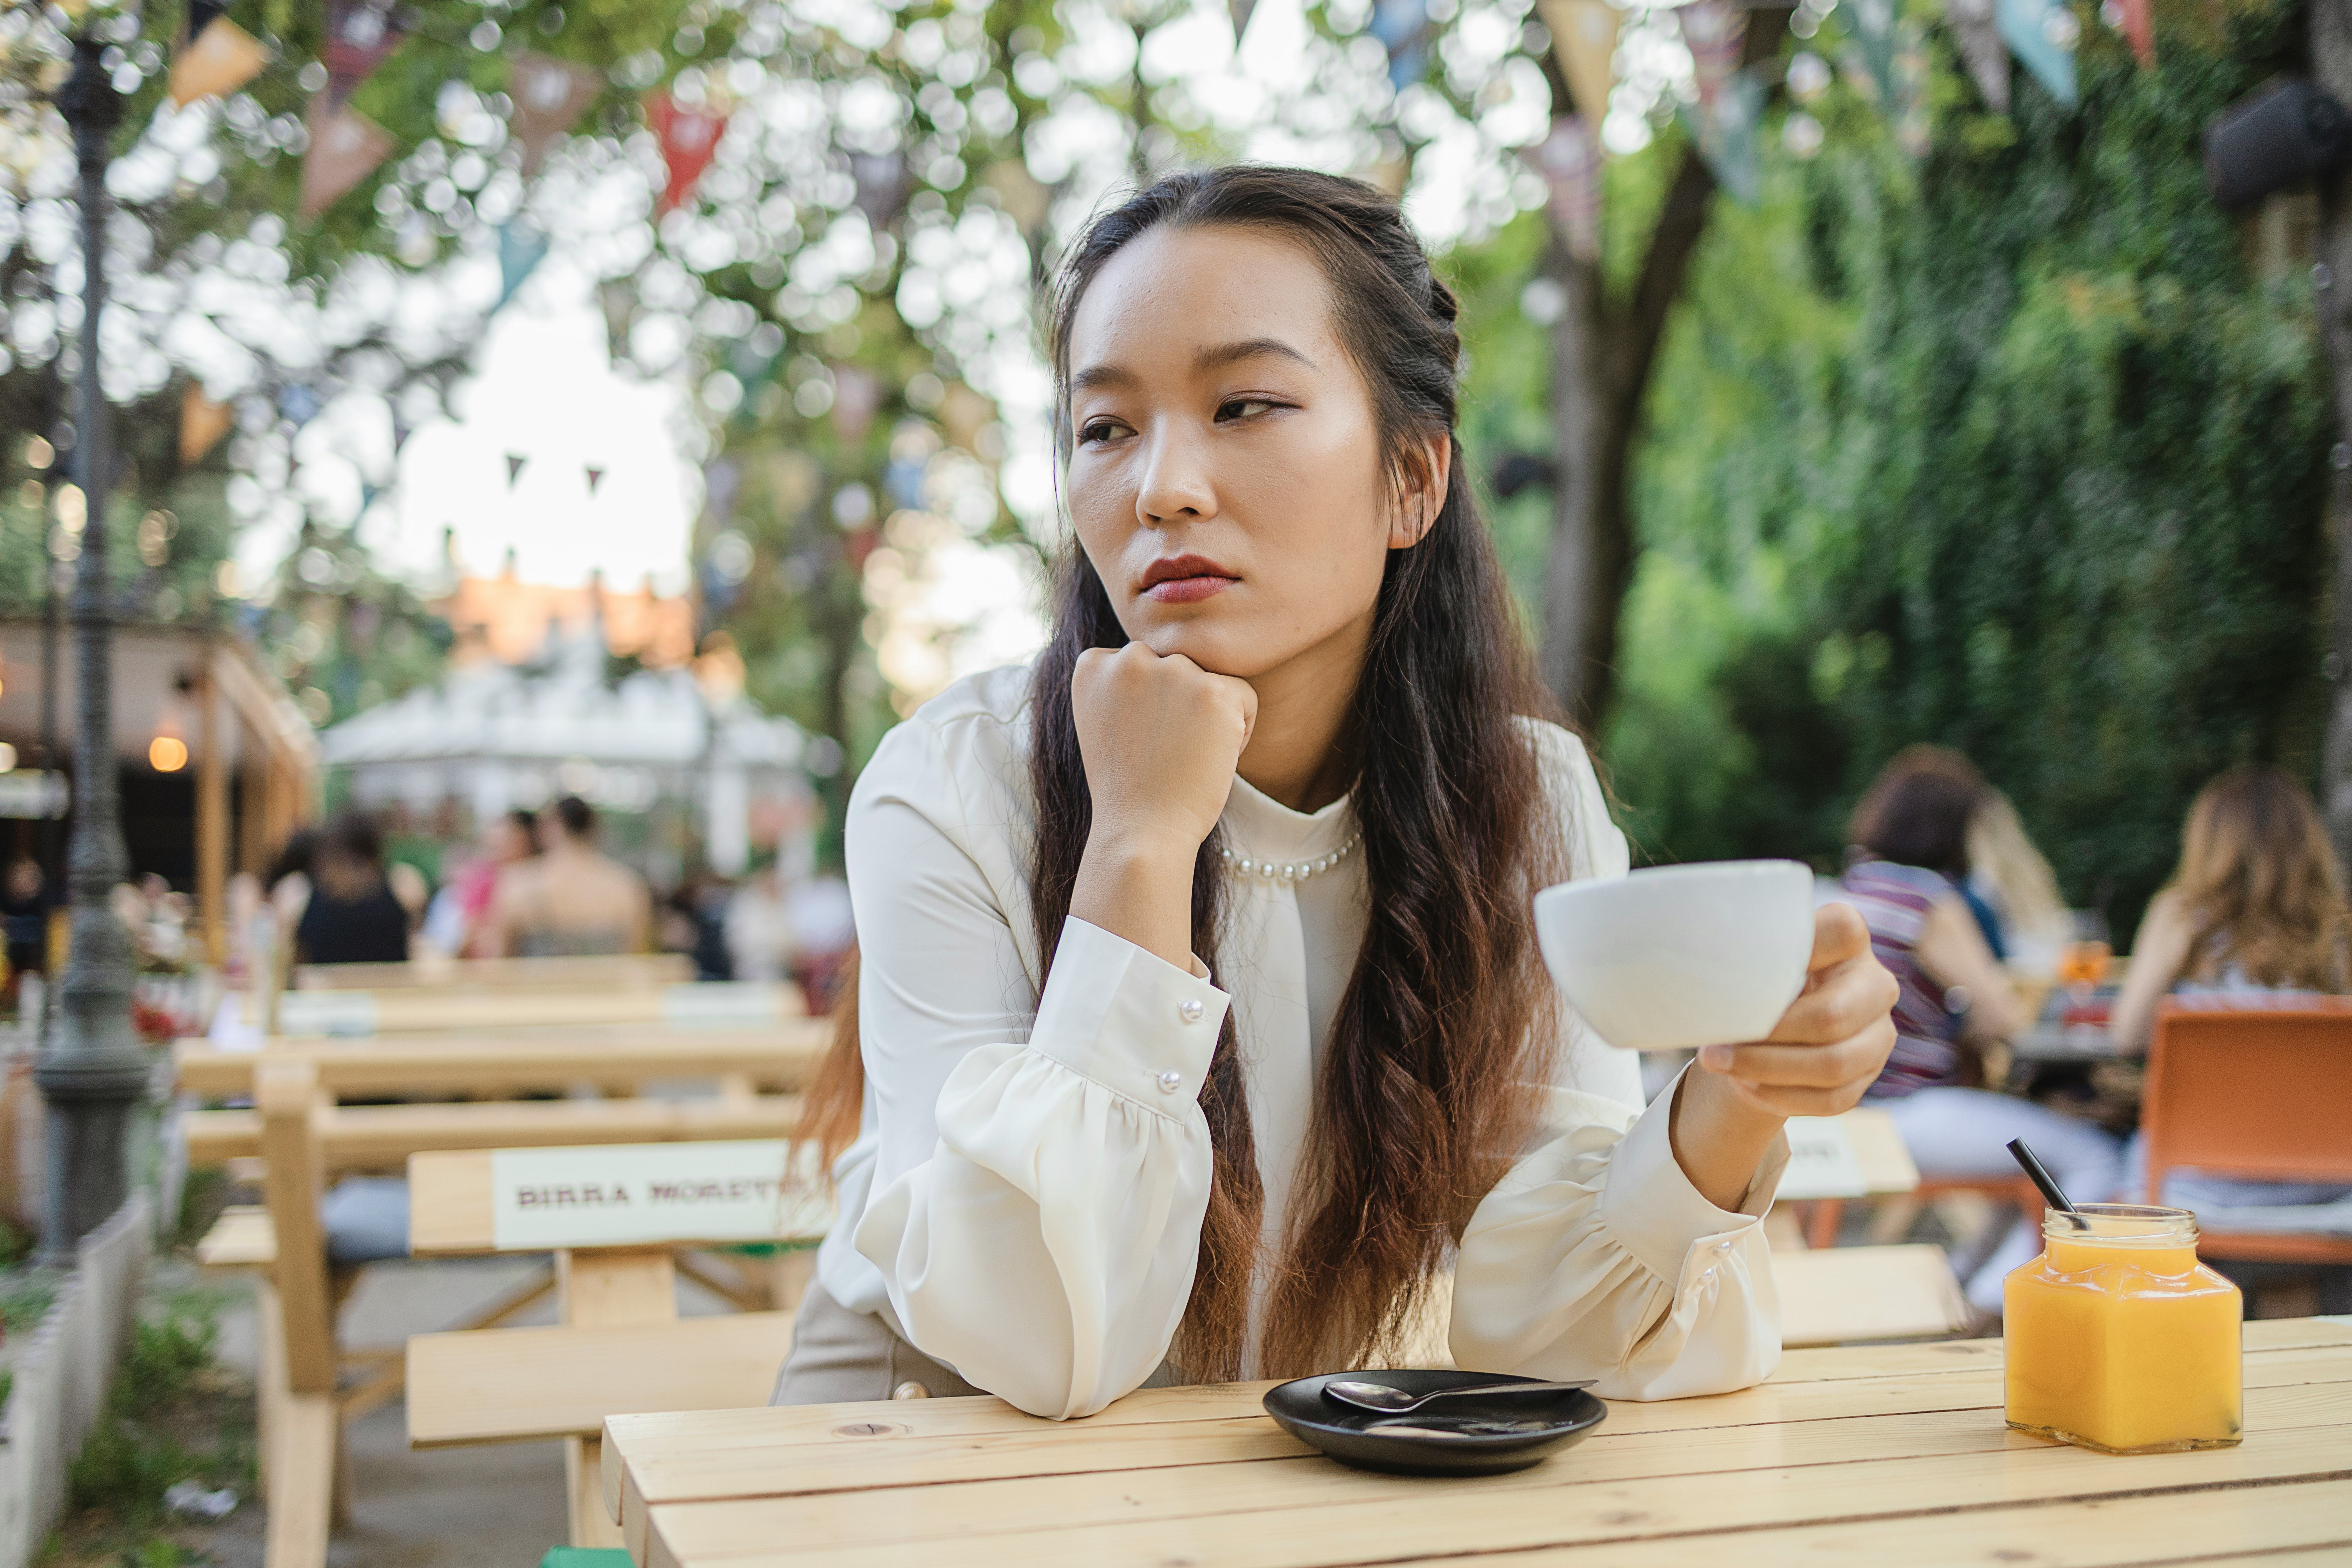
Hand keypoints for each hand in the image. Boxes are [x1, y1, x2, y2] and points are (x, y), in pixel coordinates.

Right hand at [1066, 644, 1256, 970]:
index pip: (1142, 662)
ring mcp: (1172, 671)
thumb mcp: (1107, 722)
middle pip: (1178, 667)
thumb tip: (1163, 660)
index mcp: (1093, 665)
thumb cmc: (1128, 788)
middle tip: (1166, 753)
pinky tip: (1212, 759)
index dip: (1151, 704)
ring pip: (1211, 679)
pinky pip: (1244, 696)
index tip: (1140, 740)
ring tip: (1187, 757)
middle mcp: (1129, 658)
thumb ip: (1125, 684)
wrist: (1141, 833)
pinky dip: (1239, 729)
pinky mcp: (1213, 691)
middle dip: (1181, 706)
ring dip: (1209, 716)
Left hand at [1697, 902, 1898, 1116]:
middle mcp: (1875, 984)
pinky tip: (1746, 1086)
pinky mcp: (1868, 1075)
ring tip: (1722, 1066)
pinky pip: (1832, 1099)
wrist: (1774, 1021)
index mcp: (1850, 940)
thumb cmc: (1759, 977)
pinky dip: (1782, 1096)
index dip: (1794, 953)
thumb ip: (1748, 953)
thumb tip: (1702, 965)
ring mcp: (1879, 1033)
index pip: (1841, 932)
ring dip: (1767, 1071)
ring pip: (1834, 1064)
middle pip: (1831, 1016)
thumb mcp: (1755, 956)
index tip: (1741, 974)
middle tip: (1711, 1048)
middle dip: (1766, 1038)